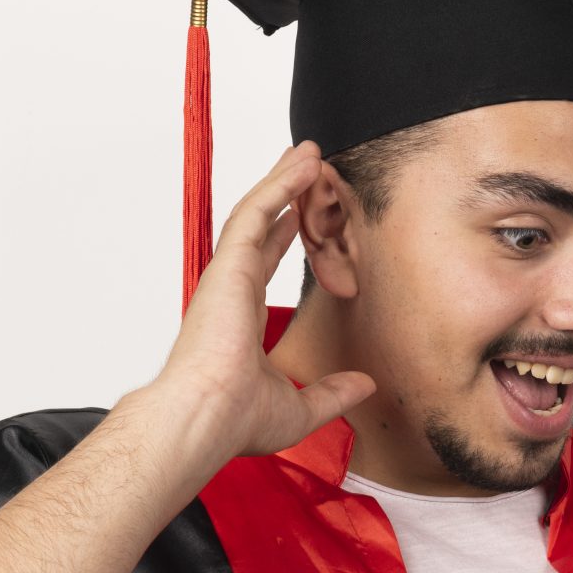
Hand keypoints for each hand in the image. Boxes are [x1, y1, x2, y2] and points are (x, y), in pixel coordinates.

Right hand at [146, 142, 372, 458]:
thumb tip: (365, 386)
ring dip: (283, 179)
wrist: (208, 418)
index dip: (285, 234)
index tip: (303, 216)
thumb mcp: (301, 406)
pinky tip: (300, 164)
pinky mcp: (228, 266)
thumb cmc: (236, 420)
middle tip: (305, 164)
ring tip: (309, 151)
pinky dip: (278, 185)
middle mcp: (232, 290)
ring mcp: (228, 275)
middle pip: (261, 227)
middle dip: (284, 193)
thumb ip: (332, 393)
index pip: (265, 262)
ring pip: (258, 211)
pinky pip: (255, 213)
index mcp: (241, 316)